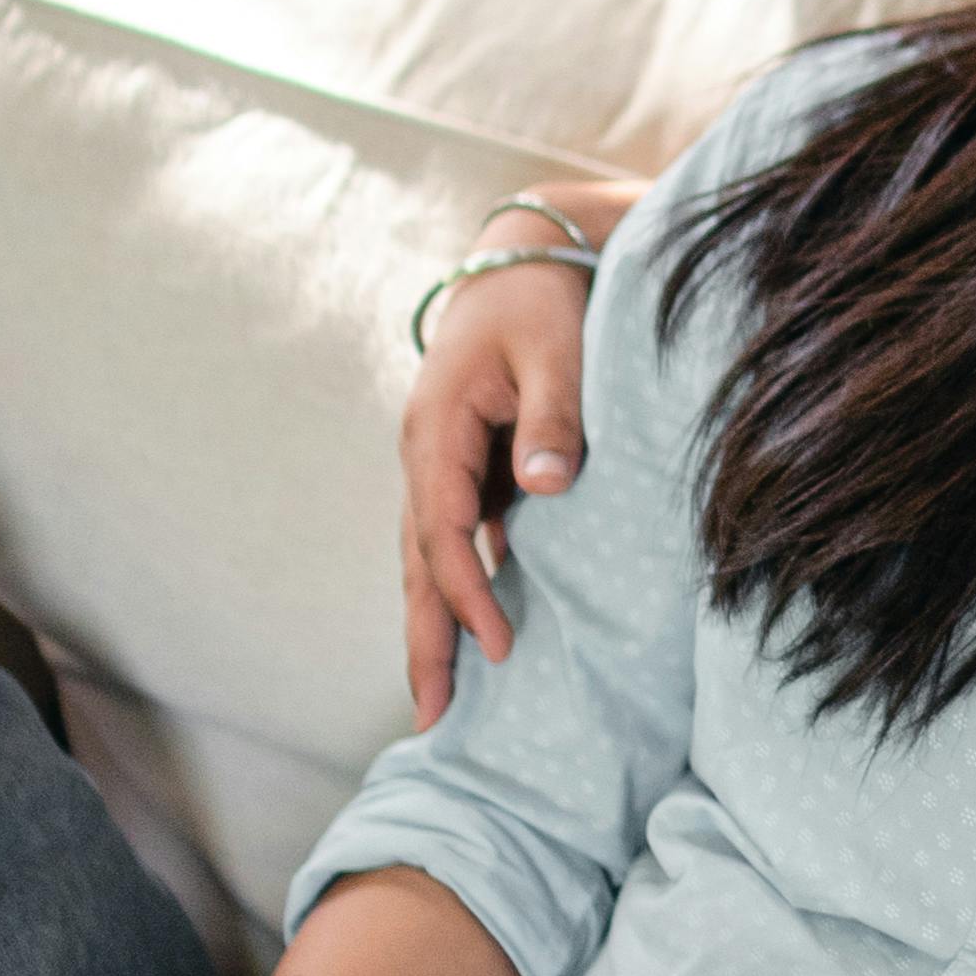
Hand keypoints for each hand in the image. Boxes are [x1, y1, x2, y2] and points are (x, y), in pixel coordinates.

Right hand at [398, 239, 606, 720]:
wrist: (527, 255)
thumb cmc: (544, 297)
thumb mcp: (557, 345)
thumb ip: (555, 415)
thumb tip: (547, 485)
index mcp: (437, 426)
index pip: (443, 528)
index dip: (467, 591)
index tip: (497, 647)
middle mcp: (425, 453)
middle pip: (418, 560)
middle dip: (425, 638)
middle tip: (431, 719)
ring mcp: (442, 464)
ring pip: (430, 558)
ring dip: (436, 625)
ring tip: (440, 702)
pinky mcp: (469, 470)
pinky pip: (456, 543)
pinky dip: (461, 591)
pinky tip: (475, 639)